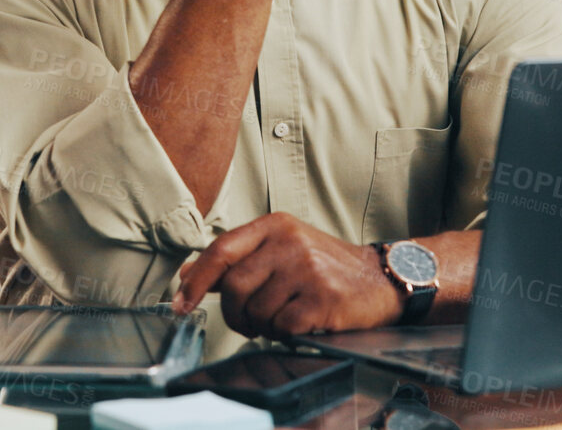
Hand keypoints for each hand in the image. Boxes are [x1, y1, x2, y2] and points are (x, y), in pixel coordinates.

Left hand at [171, 212, 402, 338]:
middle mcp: (290, 242)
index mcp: (275, 225)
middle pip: (234, 287)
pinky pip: (282, 328)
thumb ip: (236, 260)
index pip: (221, 249)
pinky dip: (286, 334)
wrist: (379, 279)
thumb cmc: (325, 267)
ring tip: (286, 317)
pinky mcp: (323, 298)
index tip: (182, 304)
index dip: (197, 280)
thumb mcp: (280, 251)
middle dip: (236, 315)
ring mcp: (307, 269)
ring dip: (265, 326)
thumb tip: (188, 272)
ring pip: (257, 311)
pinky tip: (302, 325)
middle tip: (252, 323)